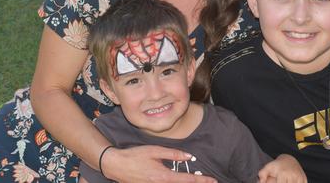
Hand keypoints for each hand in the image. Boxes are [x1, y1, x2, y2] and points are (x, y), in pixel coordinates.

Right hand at [101, 145, 216, 182]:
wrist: (116, 165)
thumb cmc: (135, 156)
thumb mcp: (155, 150)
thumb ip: (173, 154)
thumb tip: (189, 156)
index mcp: (163, 176)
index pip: (187, 180)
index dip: (201, 180)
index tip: (212, 180)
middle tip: (209, 182)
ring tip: (197, 181)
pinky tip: (179, 180)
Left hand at [258, 154, 306, 182]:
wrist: (290, 159)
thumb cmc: (277, 165)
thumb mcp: (268, 167)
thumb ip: (262, 174)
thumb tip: (260, 182)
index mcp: (283, 173)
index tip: (277, 182)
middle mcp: (292, 175)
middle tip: (282, 181)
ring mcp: (300, 177)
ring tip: (286, 181)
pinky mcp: (304, 179)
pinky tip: (292, 182)